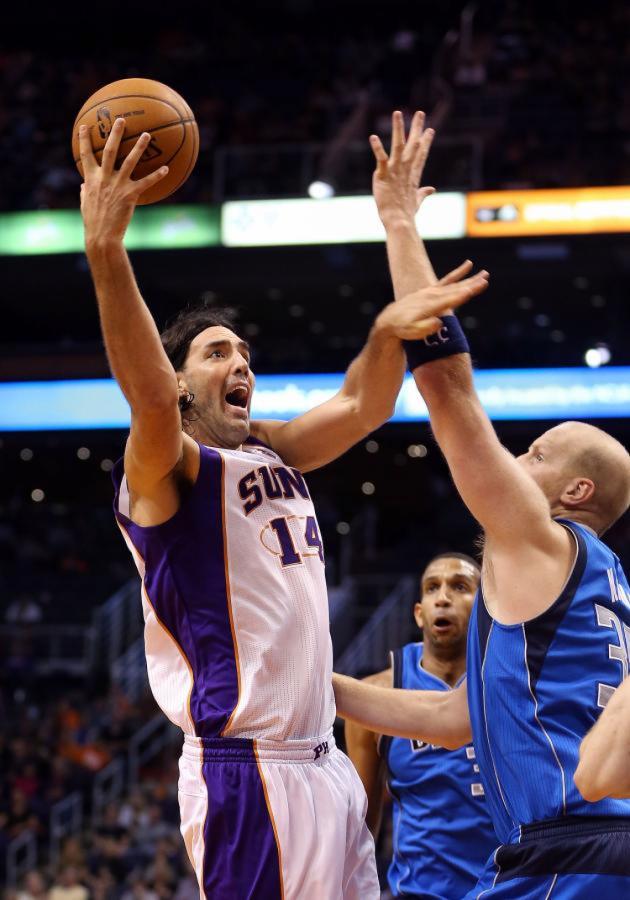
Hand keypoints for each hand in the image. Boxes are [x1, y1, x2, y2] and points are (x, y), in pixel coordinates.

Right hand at [79, 118, 169, 246]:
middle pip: (109, 150)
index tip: (86, 125)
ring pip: (130, 161)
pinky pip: (146, 182)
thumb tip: (83, 185)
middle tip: (121, 120)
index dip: (85, 139)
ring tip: (147, 135)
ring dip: (139, 146)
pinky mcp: (130, 195)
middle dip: (115, 133)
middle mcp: (104, 178)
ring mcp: (118, 185)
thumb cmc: (93, 222)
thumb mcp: (85, 204)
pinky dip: (157, 175)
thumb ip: (85, 191)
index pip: (85, 154)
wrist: (102, 236)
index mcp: (91, 179)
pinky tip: (166, 168)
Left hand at [370, 110, 434, 228]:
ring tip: (397, 113)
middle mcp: (406, 169)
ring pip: (398, 145)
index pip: (421, 154)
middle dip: (416, 128)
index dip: (426, 141)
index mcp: (414, 174)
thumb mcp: (417, 200)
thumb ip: (424, 193)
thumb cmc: (407, 213)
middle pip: (413, 144)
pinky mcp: (383, 175)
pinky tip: (373, 137)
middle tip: (420, 113)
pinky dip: (377, 148)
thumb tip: (432, 190)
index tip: (430, 130)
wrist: (399, 220)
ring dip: (398, 128)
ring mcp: (395, 170)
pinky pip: (380, 158)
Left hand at [376, 261, 488, 339]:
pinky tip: (469, 265)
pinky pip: (448, 280)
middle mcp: (432, 295)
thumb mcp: (412, 332)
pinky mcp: (431, 290)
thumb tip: (438, 322)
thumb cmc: (403, 329)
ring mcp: (432, 291)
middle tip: (485, 280)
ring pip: (455, 284)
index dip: (463, 295)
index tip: (474, 290)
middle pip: (456, 289)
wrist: (391, 320)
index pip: (450, 300)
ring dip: (470, 279)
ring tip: (485, 273)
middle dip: (471, 285)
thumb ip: (425, 328)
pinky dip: (458, 273)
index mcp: (430, 305)